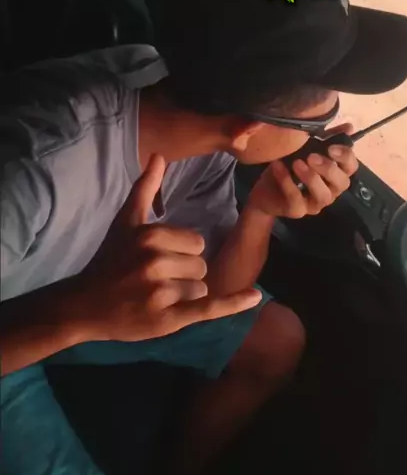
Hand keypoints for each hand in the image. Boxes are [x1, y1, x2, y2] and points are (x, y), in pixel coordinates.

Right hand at [76, 155, 260, 341]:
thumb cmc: (109, 260)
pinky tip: (255, 297)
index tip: (159, 261)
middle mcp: (156, 262)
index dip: (183, 253)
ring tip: (156, 298)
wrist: (84, 304)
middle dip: (184, 275)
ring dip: (185, 296)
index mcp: (151, 236)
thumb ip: (146, 188)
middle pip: (200, 265)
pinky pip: (209, 307)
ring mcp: (161, 293)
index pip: (197, 242)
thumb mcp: (126, 221)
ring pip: (201, 289)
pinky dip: (233, 304)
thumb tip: (159, 154)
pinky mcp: (167, 320)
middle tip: (155, 281)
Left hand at [247, 124, 358, 218]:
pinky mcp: (297, 210)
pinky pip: (296, 199)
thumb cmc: (290, 167)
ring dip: (311, 178)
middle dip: (329, 169)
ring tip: (297, 163)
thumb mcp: (306, 148)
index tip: (331, 147)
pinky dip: (287, 182)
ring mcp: (315, 203)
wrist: (264, 189)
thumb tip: (349, 127)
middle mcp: (330, 190)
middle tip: (311, 156)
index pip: (351, 167)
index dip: (346, 157)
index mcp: (335, 175)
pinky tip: (278, 166)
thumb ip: (327, 138)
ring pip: (323, 195)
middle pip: (342, 183)